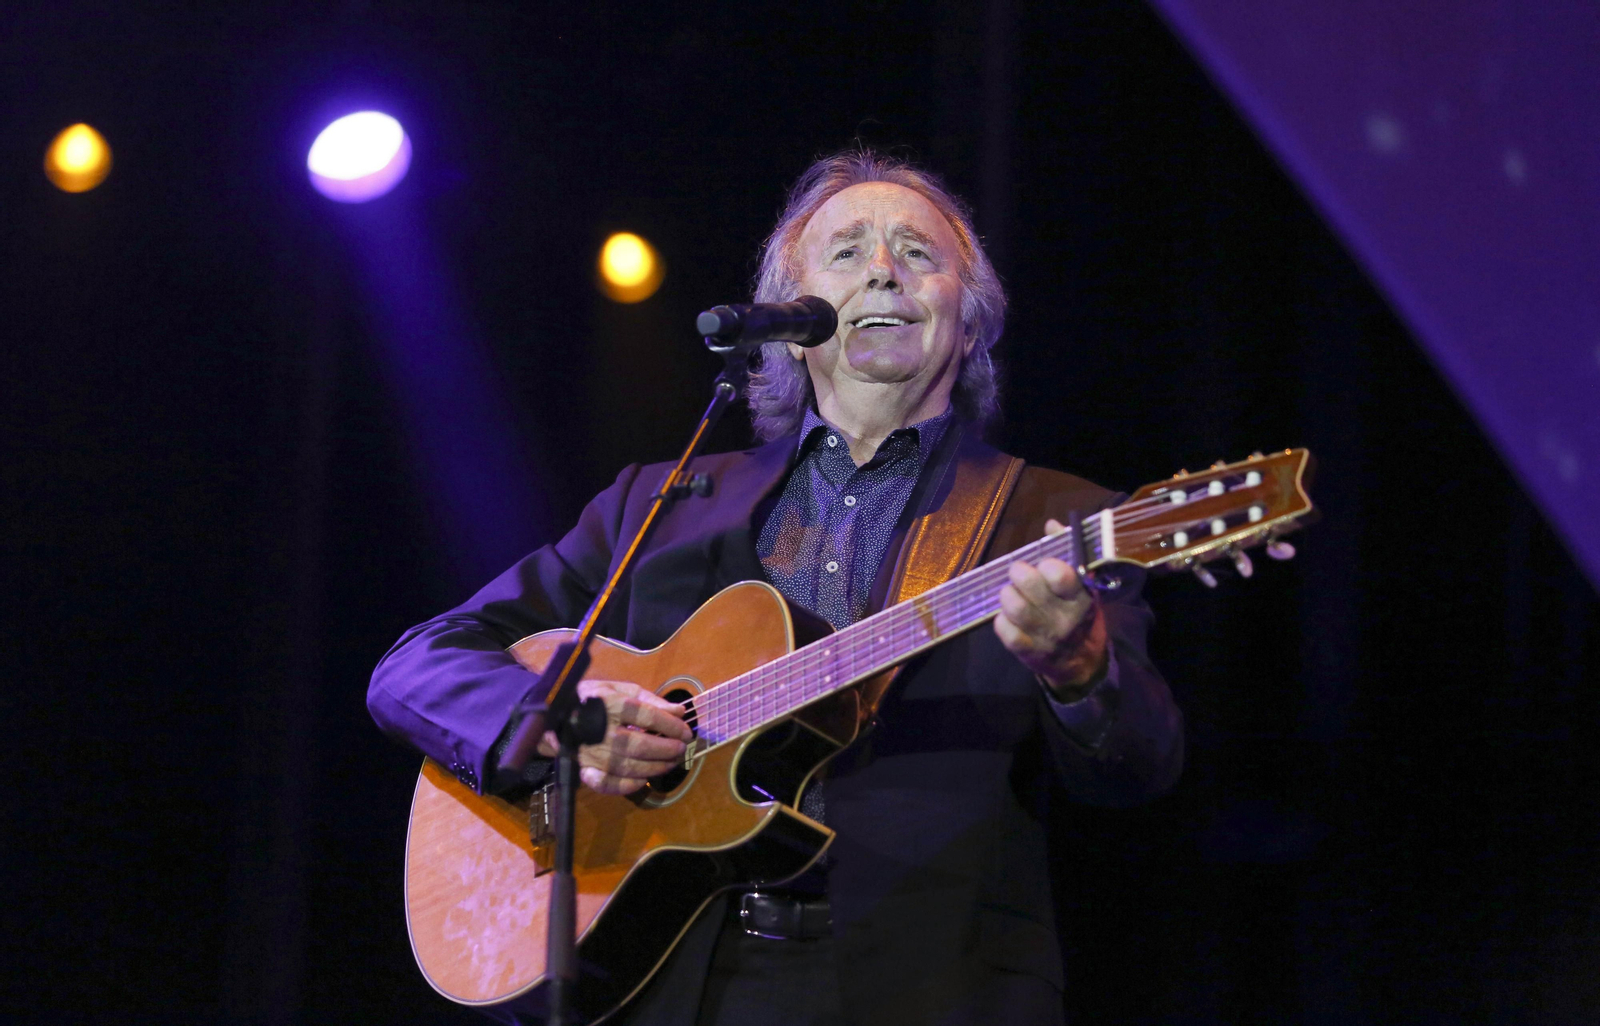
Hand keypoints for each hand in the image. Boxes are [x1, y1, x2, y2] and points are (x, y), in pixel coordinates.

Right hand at [535, 679, 692, 794]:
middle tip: (681, 749)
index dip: (671, 726)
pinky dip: (629, 786)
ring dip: (655, 767)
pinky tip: (644, 780)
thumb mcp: (619, 688)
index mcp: (609, 703)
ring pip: (628, 767)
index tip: (686, 732)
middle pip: (639, 745)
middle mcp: (600, 729)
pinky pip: (608, 784)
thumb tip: (679, 712)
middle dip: (666, 749)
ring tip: (671, 762)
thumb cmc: (593, 699)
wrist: (554, 715)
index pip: (647, 716)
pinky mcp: (584, 769)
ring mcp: (591, 752)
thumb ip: (650, 699)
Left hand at [993, 518, 1108, 699]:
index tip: (1043, 564)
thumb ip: (1067, 553)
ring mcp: (1045, 637)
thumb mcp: (1084, 587)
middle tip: (1018, 572)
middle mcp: (1064, 618)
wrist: (1082, 664)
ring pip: (1015, 607)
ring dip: (1008, 594)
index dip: (1046, 564)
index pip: (1061, 575)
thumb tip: (1051, 524)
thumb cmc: (1079, 617)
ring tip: (1011, 592)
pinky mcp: (1027, 652)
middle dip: (1019, 572)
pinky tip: (1007, 616)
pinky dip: (1000, 619)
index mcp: (1081, 598)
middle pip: (1031, 586)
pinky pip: (1004, 630)